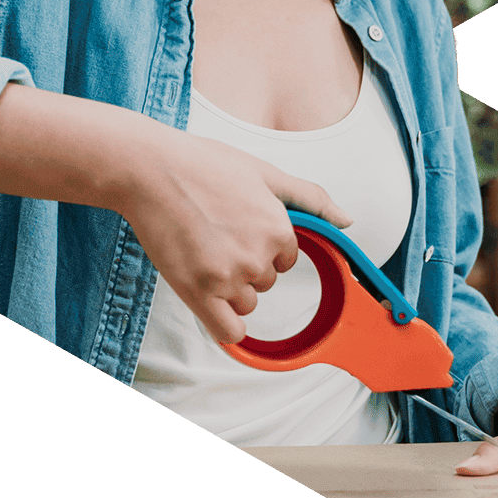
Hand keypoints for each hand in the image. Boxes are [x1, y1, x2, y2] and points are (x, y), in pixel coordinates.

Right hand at [126, 130, 351, 343]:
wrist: (150, 170)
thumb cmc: (203, 165)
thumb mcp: (264, 172)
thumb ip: (310, 198)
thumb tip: (347, 220)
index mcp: (279, 228)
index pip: (286, 259)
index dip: (264, 246)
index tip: (238, 228)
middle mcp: (258, 256)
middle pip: (266, 281)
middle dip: (246, 266)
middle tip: (215, 236)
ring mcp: (228, 276)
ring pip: (246, 303)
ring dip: (229, 289)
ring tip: (202, 254)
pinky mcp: (198, 292)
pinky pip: (228, 332)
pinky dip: (225, 326)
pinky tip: (212, 305)